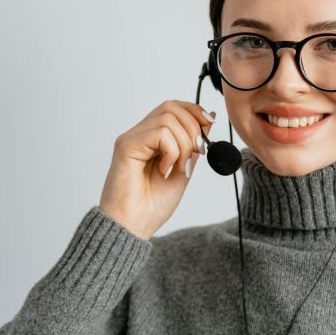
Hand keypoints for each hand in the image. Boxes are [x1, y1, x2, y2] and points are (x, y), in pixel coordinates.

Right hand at [98, 100, 216, 239]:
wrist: (132, 228)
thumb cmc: (151, 207)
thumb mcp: (183, 171)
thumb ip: (192, 147)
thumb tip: (208, 120)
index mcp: (150, 140)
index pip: (173, 108)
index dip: (194, 111)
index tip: (209, 125)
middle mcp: (139, 135)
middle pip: (171, 107)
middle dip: (193, 127)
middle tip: (196, 153)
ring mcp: (131, 139)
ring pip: (168, 118)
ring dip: (183, 144)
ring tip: (177, 168)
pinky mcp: (126, 146)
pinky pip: (159, 133)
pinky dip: (172, 150)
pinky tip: (164, 170)